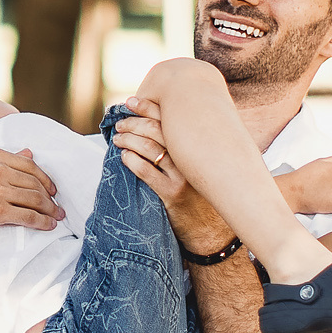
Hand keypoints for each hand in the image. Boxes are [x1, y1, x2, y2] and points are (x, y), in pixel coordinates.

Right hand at [0, 147, 63, 251]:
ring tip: (55, 217)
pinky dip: (42, 222)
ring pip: (35, 199)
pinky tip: (48, 226)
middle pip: (35, 182)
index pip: (30, 165)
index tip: (51, 189)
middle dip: (49, 196)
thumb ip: (1, 160)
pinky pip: (29, 216)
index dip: (45, 178)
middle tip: (57, 206)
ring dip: (50, 210)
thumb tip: (29, 153)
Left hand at [109, 106, 231, 254]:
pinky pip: (147, 172)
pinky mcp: (173, 194)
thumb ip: (189, 146)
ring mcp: (183, 176)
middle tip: (120, 123)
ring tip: (117, 139)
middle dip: (133, 123)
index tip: (130, 101)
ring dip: (128, 140)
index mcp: (200, 145)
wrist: (214, 231)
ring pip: (150, 148)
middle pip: (157, 129)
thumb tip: (163, 123)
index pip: (172, 117)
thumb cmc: (205, 194)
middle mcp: (193, 157)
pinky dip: (132, 161)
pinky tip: (124, 157)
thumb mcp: (204, 167)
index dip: (148, 106)